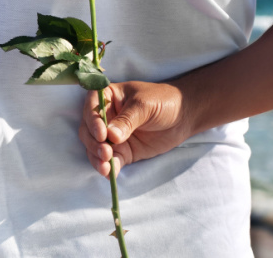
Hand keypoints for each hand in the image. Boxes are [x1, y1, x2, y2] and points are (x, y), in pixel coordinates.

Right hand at [78, 81, 193, 176]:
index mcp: (106, 97)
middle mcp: (104, 117)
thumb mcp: (145, 105)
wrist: (184, 116)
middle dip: (94, 144)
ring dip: (97, 158)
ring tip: (105, 168)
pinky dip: (109, 168)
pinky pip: (111, 161)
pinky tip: (110, 174)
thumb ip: (127, 120)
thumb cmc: (163, 101)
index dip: (92, 122)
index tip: (102, 135)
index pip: (91, 109)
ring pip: (95, 148)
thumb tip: (111, 136)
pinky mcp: (122, 151)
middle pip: (88, 131)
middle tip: (105, 153)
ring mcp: (111, 136)